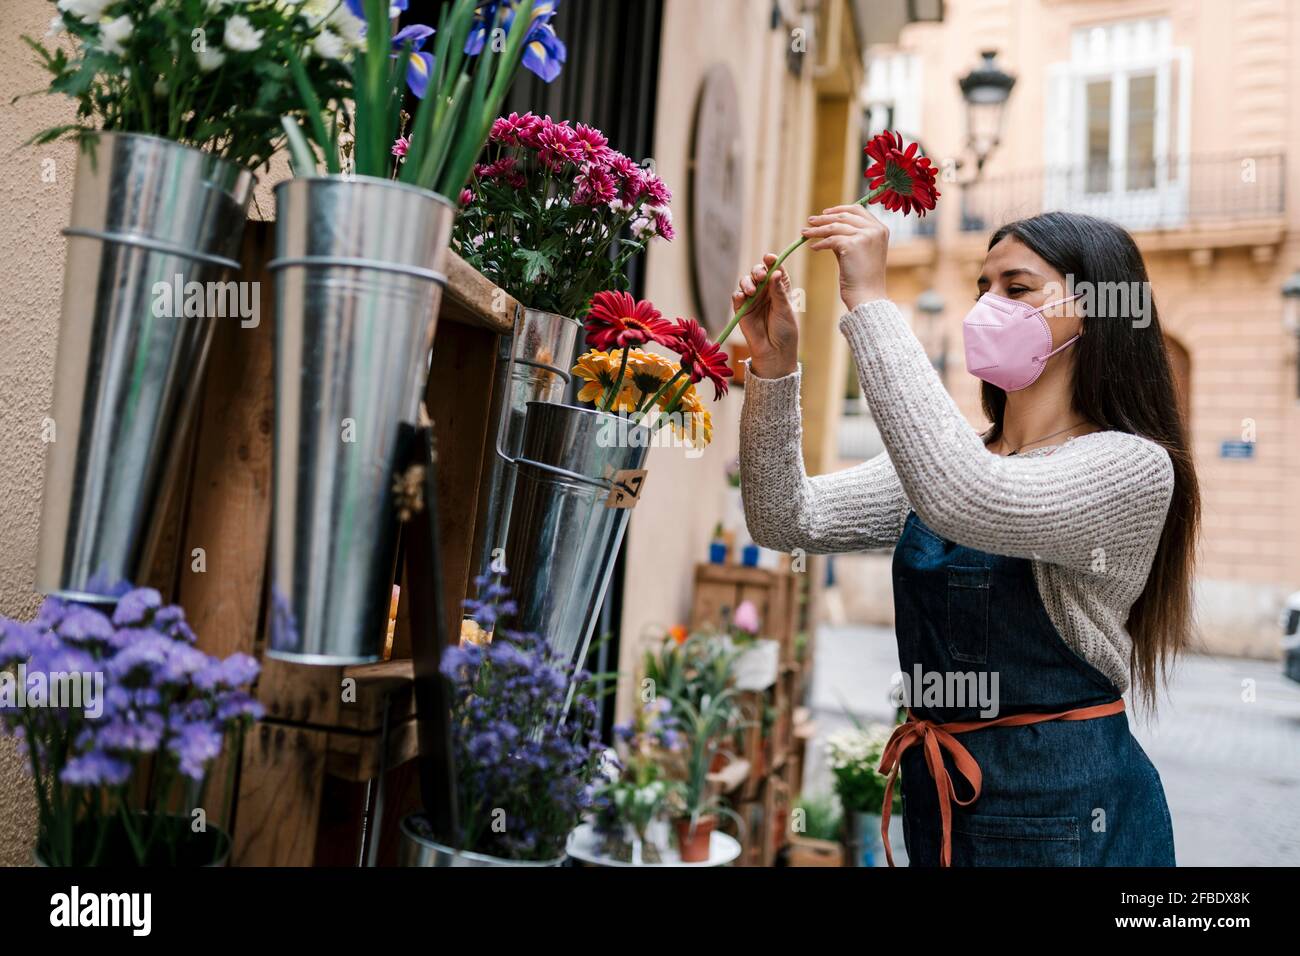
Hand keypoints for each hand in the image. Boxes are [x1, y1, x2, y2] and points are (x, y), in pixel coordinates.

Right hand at [733, 254, 798, 378]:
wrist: (774, 353)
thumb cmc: (785, 332)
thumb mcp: (785, 309)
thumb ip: (778, 291)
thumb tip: (775, 272)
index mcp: (780, 288)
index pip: (775, 269)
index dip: (772, 261)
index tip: (770, 258)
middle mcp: (765, 291)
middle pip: (758, 272)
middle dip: (757, 271)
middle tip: (760, 277)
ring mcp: (752, 300)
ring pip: (746, 282)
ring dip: (747, 282)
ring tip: (751, 291)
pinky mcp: (741, 309)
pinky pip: (736, 296)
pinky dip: (739, 294)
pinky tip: (744, 297)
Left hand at [801, 204, 888, 311]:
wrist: (867, 297)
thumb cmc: (862, 278)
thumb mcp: (857, 252)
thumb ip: (847, 237)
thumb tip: (827, 227)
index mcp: (880, 229)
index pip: (858, 210)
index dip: (840, 209)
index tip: (825, 213)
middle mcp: (875, 229)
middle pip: (845, 216)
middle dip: (824, 218)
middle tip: (810, 221)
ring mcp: (866, 236)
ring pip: (835, 226)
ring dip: (817, 230)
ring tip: (805, 233)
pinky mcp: (854, 245)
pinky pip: (831, 240)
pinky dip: (820, 243)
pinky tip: (813, 248)